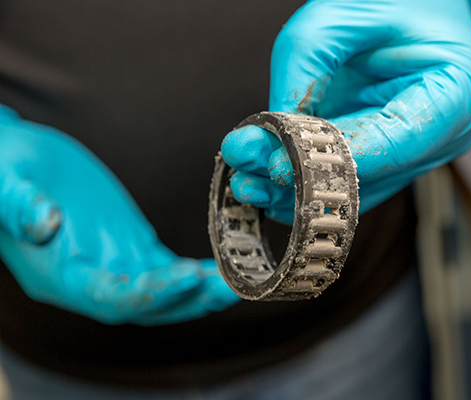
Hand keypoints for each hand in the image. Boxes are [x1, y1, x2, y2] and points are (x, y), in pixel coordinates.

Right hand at [0, 106, 238, 324]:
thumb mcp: (5, 179)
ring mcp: (113, 267)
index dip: (150, 292)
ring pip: (163, 293)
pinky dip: (197, 274)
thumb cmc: (8, 169)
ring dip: (201, 292)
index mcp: (58, 276)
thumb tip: (43, 222)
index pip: (109, 296)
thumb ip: (19, 204)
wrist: (18, 162)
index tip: (189, 277)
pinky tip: (226, 266)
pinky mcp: (131, 249)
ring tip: (241, 279)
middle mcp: (89, 281)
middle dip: (190, 300)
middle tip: (233, 286)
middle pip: (145, 305)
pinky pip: (169, 270)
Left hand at [221, 0, 470, 223]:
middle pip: (369, 177)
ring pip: (355, 189)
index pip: (394, 144)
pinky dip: (308, 182)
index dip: (333, 162)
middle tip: (248, 179)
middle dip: (302, 181)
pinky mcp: (391, 154)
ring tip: (247, 182)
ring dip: (297, 190)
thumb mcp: (343, 11)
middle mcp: (443, 135)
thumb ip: (306, 64)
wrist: (420, 2)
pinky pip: (348, 179)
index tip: (279, 168)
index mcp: (455, 94)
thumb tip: (273, 127)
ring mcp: (418, 150)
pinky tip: (267, 180)